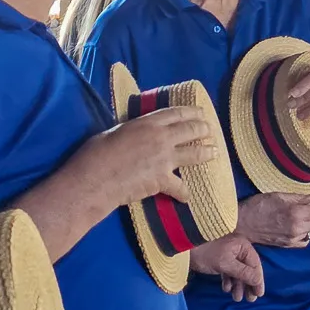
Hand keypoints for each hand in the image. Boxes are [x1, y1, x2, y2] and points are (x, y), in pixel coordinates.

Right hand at [83, 104, 221, 209]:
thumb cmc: (97, 153)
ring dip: (206, 153)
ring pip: (194, 154)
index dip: (191, 112)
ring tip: (214, 152)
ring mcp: (164, 158)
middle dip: (203, 129)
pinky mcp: (163, 180)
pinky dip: (185, 193)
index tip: (200, 113)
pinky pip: (180, 187)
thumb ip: (133, 131)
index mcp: (148, 123)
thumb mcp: (116, 131)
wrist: (95, 178)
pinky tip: (188, 197)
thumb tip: (136, 134)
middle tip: (209, 130)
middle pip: (190, 130)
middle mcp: (161, 137)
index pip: (176, 113)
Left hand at [193, 235, 265, 301]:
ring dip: (238, 285)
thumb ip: (243, 272)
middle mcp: (238, 249)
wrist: (184, 247)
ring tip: (237, 298)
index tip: (259, 294)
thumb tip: (258, 280)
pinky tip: (225, 289)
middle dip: (248, 284)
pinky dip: (228, 281)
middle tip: (250, 300)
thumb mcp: (226, 264)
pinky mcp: (219, 260)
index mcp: (243, 246)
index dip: (258, 280)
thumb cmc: (207, 253)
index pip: (255, 265)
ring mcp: (228, 254)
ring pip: (238, 272)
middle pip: (248, 269)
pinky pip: (229, 271)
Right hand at [237, 191, 309, 248]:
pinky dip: (309, 233)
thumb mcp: (278, 196)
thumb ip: (298, 198)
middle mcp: (297, 228)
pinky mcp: (287, 245)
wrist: (242, 225)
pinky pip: (304, 240)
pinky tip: (306, 226)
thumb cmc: (258, 206)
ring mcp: (292, 238)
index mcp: (296, 214)